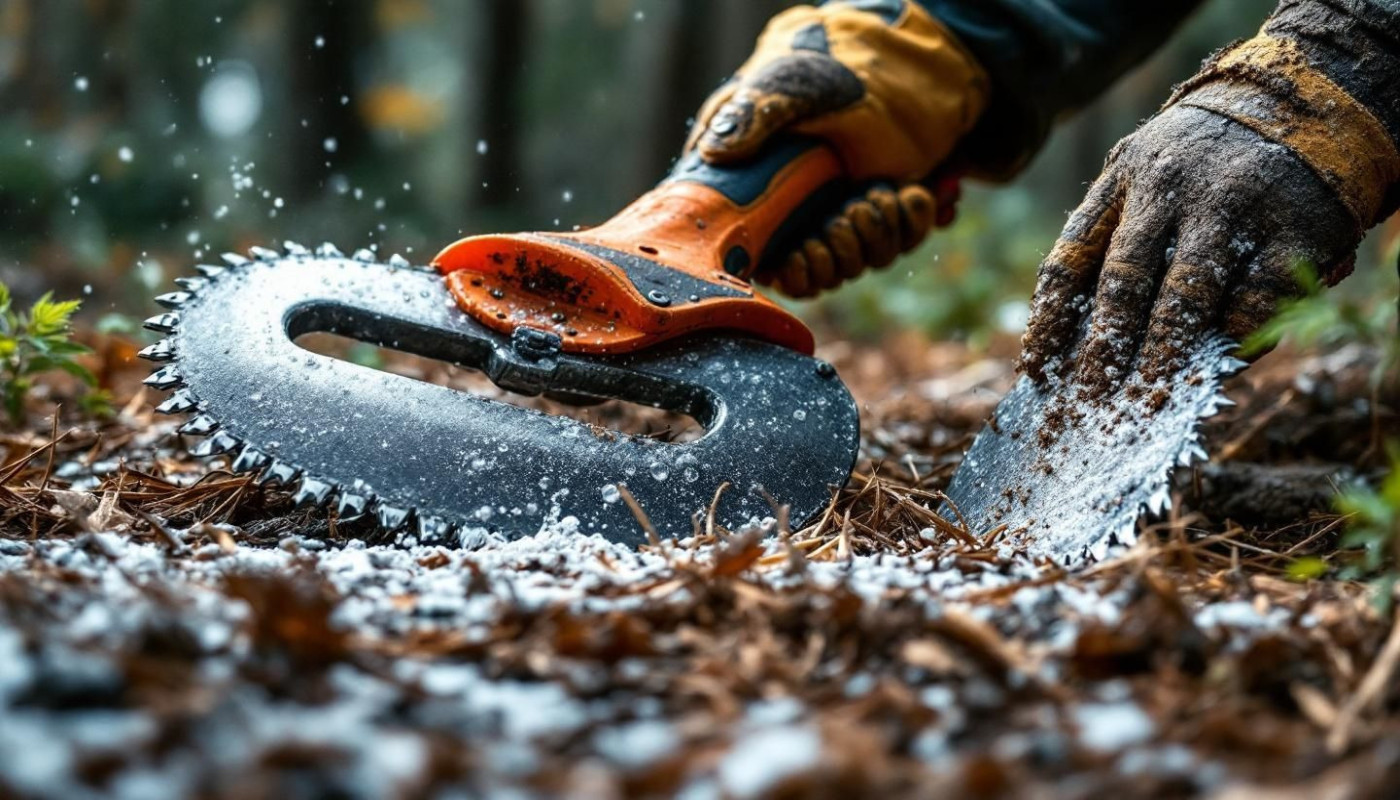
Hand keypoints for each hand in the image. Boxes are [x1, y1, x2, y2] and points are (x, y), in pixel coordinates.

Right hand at [686, 0, 986, 295]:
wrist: (887, 63)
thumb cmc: (822, 73)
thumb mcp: (784, 89)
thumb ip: (749, 117)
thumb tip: (714, 151)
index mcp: (761, 199)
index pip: (768, 265)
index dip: (788, 272)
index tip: (801, 252)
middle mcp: (800, 217)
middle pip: (816, 276)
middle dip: (837, 253)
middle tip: (846, 215)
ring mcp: (842, 215)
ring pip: (857, 263)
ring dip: (872, 236)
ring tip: (875, 195)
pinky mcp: (883, 211)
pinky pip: (899, 241)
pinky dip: (910, 223)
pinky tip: (910, 193)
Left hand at [1020, 33, 1399, 394]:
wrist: (1303, 100)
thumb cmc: (1202, 156)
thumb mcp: (1142, 168)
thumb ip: (1108, 231)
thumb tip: (1071, 331)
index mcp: (1123, 180)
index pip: (1069, 260)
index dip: (1048, 323)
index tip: (1037, 374)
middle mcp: (1173, 190)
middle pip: (1123, 284)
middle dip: (1104, 352)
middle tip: (1090, 404)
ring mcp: (1234, 208)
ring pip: (1187, 297)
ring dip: (1164, 357)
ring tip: (1147, 402)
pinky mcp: (1292, 230)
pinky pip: (1255, 301)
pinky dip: (1234, 341)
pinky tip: (1218, 366)